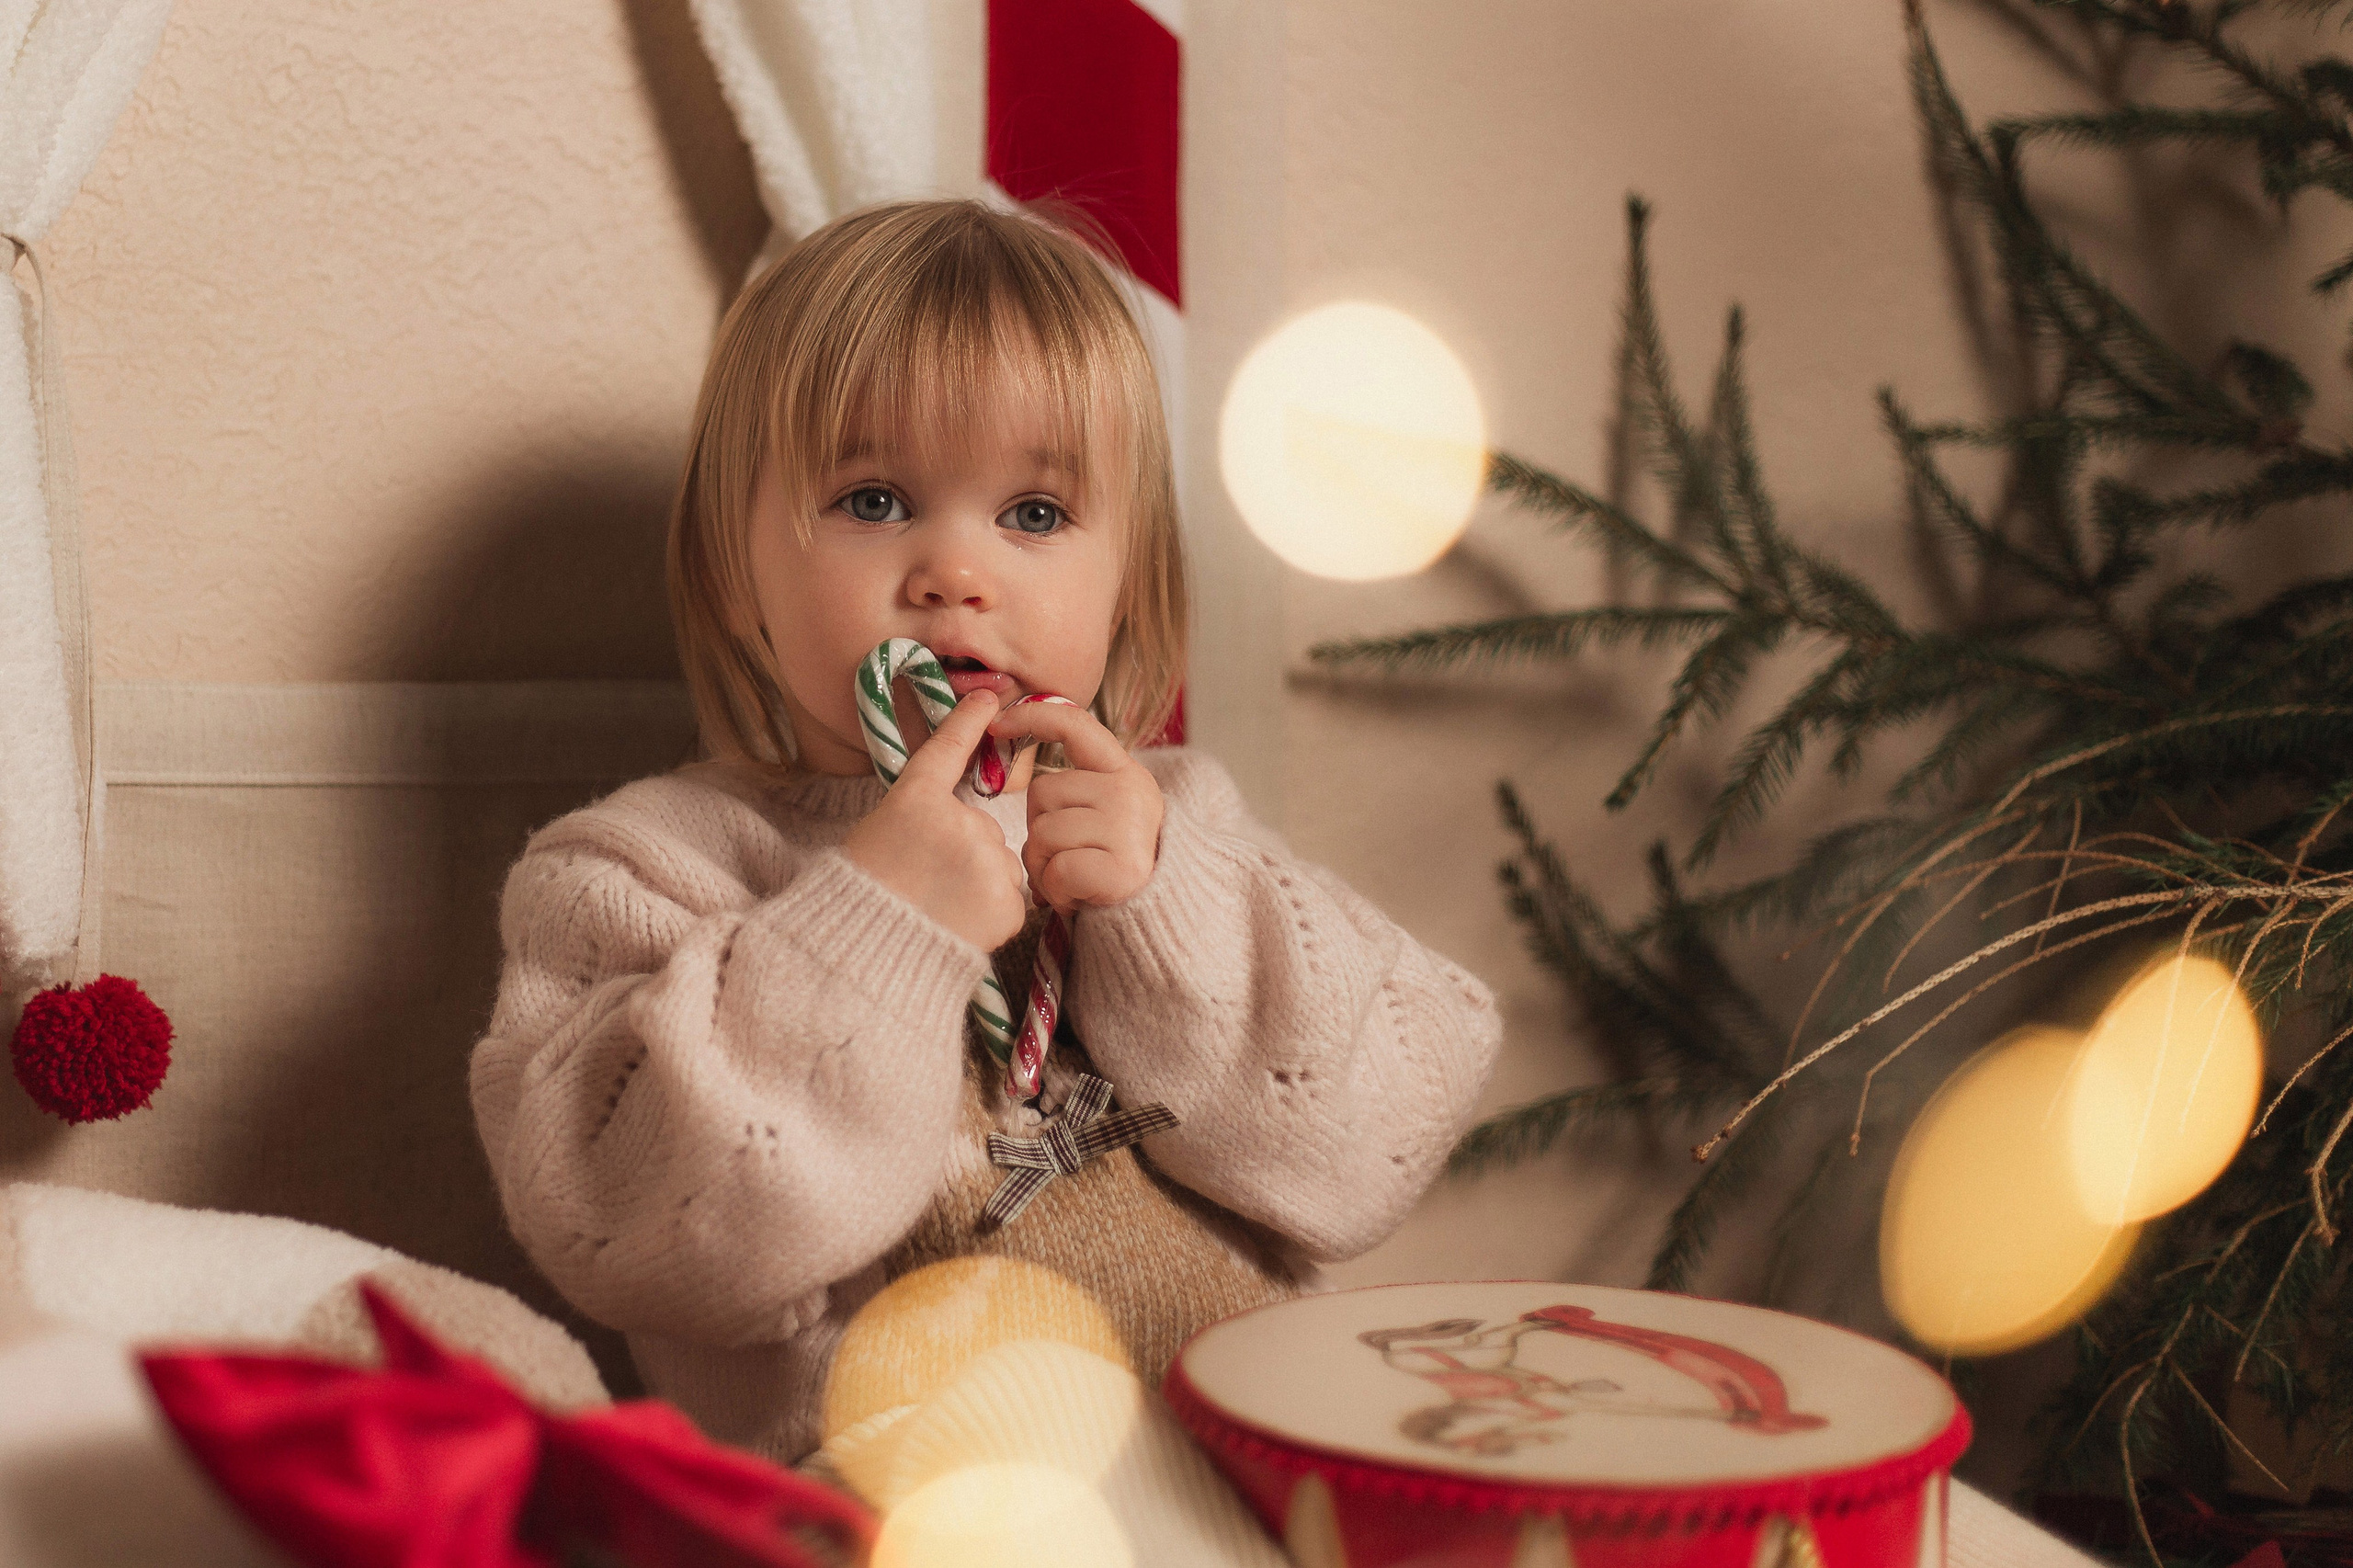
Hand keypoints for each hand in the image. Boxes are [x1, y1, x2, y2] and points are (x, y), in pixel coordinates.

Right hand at [842, 690, 1028, 949]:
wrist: (869, 955)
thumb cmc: (866, 897)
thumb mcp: (882, 836)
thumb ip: (925, 816)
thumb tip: (961, 812)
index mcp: (916, 801)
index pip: (947, 750)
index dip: (966, 721)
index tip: (986, 698)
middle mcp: (958, 823)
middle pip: (981, 828)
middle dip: (965, 853)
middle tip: (925, 882)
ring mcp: (986, 862)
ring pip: (999, 864)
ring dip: (979, 883)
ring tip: (940, 907)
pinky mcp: (1008, 902)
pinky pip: (1010, 898)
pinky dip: (990, 912)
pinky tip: (959, 924)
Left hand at [989, 701, 1163, 912]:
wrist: (1153, 913)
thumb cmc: (1109, 861)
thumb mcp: (1100, 810)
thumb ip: (1070, 785)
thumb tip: (1007, 746)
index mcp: (1123, 770)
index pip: (1074, 724)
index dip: (1031, 717)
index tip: (998, 722)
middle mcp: (1128, 791)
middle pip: (1042, 793)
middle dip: (1039, 828)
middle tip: (1068, 854)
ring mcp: (1127, 827)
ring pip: (1043, 834)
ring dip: (1045, 865)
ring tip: (1074, 878)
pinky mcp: (1122, 867)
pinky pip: (1058, 871)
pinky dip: (1058, 891)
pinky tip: (1078, 896)